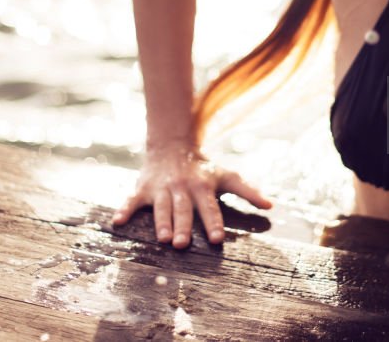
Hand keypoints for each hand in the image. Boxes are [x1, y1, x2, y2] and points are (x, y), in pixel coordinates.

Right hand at [110, 143, 272, 248]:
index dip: (213, 223)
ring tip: (162, 238)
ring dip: (160, 222)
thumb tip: (271, 205)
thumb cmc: (203, 167)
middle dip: (182, 226)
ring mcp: (160, 189)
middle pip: (183, 210)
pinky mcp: (143, 189)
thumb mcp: (227, 175)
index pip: (209, 207)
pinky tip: (117, 222)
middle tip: (181, 244)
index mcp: (202, 187)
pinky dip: (124, 210)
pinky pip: (131, 200)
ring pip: (160, 207)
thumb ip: (248, 191)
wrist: (172, 144)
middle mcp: (181, 188)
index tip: (217, 239)